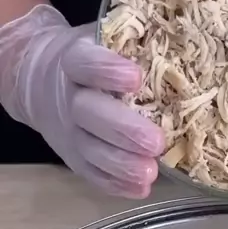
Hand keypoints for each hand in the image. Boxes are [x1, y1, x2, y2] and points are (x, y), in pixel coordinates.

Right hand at [0, 5, 163, 197]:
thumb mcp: (102, 39)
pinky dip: (116, 184)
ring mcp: (70, 132)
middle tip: (156, 142)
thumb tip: (188, 42)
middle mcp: (69, 98)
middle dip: (125, 130)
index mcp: (74, 60)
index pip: (85, 63)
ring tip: (151, 173)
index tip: (136, 77)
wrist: (39, 82)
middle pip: (90, 114)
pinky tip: (141, 189)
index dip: (107, 70)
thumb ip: (133, 42)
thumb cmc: (90, 59)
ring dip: (122, 165)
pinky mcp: (73, 158)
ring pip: (92, 150)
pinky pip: (92, 174)